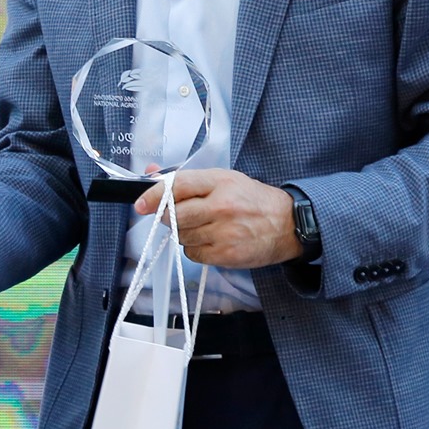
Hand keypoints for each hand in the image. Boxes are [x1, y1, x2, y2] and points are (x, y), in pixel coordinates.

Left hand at [134, 168, 300, 268]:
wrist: (288, 224)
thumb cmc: (253, 199)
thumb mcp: (224, 179)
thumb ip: (187, 179)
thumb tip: (150, 174)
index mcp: (220, 181)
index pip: (178, 186)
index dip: (154, 194)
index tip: (141, 203)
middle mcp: (222, 206)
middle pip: (174, 214)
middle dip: (167, 216)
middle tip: (174, 215)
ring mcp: (224, 232)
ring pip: (181, 235)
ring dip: (183, 232)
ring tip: (202, 226)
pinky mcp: (227, 254)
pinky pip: (192, 254)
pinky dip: (193, 248)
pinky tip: (209, 240)